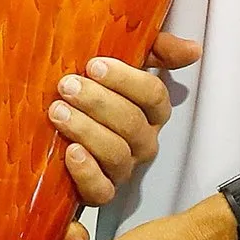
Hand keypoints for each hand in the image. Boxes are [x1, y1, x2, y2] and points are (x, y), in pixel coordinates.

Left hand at [49, 31, 200, 203]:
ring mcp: (122, 167)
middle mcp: (141, 140)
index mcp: (149, 111)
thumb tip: (192, 49)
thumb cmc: (88, 87)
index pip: (154, 96)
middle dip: (98, 102)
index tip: (95, 65)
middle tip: (68, 86)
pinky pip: (102, 190)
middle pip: (133, 124)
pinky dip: (87, 173)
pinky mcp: (98, 190)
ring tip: (58, 112)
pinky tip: (71, 152)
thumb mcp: (120, 61)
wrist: (47, 126)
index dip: (126, 80)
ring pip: (117, 154)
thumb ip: (155, 49)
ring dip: (87, 131)